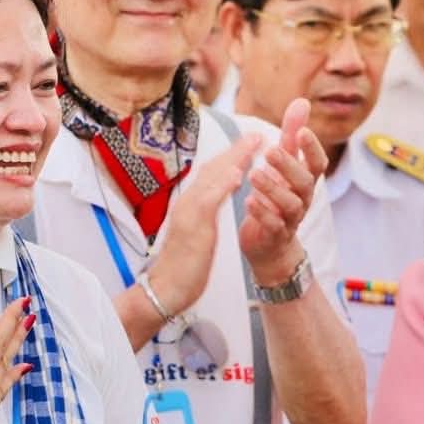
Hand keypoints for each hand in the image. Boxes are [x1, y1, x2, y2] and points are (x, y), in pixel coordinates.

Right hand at [148, 132, 264, 313]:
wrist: (166, 289)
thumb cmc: (183, 265)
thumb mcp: (197, 232)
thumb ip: (203, 213)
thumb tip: (211, 201)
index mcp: (190, 203)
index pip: (211, 172)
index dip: (231, 156)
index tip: (249, 143)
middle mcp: (187, 202)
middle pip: (212, 168)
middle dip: (236, 150)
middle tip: (257, 134)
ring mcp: (188, 212)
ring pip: (211, 178)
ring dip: (233, 159)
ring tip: (253, 143)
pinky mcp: (192, 226)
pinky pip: (208, 201)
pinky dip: (222, 186)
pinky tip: (238, 175)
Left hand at [239, 99, 327, 284]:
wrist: (271, 244)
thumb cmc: (278, 196)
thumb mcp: (285, 164)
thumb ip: (292, 135)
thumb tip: (302, 101)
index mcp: (306, 180)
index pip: (318, 163)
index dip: (312, 148)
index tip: (302, 131)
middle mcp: (303, 198)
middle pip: (304, 182)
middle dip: (288, 165)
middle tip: (270, 151)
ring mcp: (291, 218)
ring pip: (290, 204)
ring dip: (272, 188)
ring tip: (253, 175)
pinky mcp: (276, 235)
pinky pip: (274, 225)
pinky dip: (262, 213)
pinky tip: (248, 201)